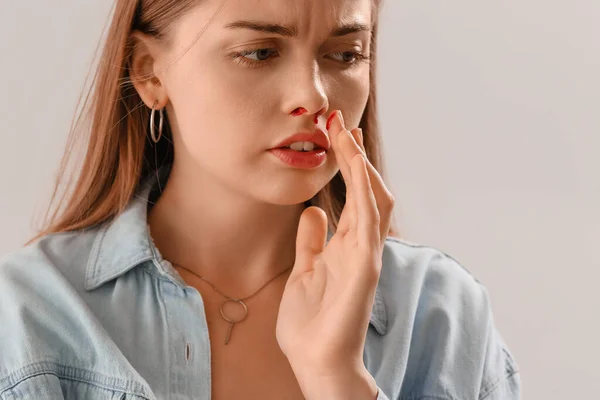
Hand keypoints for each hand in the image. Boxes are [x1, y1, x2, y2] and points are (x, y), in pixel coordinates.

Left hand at [276, 110, 394, 379]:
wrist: (315, 359)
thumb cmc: (311, 321)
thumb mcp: (306, 269)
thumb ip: (312, 241)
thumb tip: (314, 212)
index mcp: (346, 244)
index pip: (354, 193)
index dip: (347, 162)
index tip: (333, 133)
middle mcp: (360, 244)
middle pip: (367, 188)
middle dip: (355, 154)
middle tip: (339, 121)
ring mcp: (365, 254)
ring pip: (372, 197)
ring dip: (359, 163)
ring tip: (345, 133)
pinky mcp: (364, 267)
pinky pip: (368, 222)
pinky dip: (364, 192)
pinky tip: (355, 166)